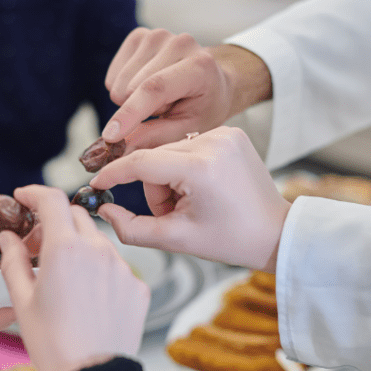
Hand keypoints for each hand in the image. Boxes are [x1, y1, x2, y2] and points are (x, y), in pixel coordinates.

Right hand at [0, 185, 149, 370]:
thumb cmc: (53, 344)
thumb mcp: (22, 301)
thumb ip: (14, 261)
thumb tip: (8, 237)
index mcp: (65, 249)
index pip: (52, 200)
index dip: (35, 193)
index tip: (24, 198)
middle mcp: (99, 251)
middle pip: (75, 217)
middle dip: (54, 223)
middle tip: (36, 246)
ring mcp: (123, 268)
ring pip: (98, 241)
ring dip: (78, 247)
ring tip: (62, 276)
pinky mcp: (138, 287)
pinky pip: (116, 266)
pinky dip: (99, 271)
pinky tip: (87, 296)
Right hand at [90, 126, 289, 271]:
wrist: (275, 232)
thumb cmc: (230, 239)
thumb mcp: (176, 239)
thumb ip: (131, 227)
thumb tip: (103, 210)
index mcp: (202, 167)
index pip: (141, 162)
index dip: (114, 174)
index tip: (95, 184)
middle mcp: (214, 141)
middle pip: (155, 158)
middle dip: (154, 189)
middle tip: (170, 215)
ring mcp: (225, 133)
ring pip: (169, 151)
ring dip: (168, 178)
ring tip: (189, 204)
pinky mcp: (231, 132)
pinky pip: (189, 145)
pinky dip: (185, 167)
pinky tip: (201, 189)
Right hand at [102, 28, 271, 150]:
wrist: (212, 80)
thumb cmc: (203, 107)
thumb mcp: (190, 130)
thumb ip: (157, 137)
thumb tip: (121, 147)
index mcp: (198, 66)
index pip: (155, 88)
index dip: (130, 112)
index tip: (110, 136)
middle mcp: (178, 43)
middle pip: (130, 87)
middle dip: (138, 110)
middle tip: (165, 109)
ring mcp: (157, 35)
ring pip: (118, 82)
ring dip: (131, 99)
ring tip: (159, 98)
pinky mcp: (139, 35)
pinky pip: (113, 74)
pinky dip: (123, 87)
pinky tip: (145, 86)